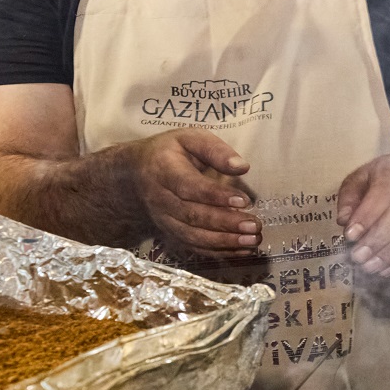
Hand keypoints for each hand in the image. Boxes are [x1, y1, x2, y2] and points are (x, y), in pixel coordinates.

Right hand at [128, 129, 256, 253]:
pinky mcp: (170, 232)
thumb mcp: (189, 138)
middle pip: (193, 215)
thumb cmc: (170, 152)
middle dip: (226, 223)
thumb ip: (215, 150)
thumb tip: (242, 167)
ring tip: (253, 240)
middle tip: (254, 226)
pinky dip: (217, 251)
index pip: (190, 186)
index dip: (217, 196)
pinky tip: (241, 250)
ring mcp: (163, 219)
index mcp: (164, 170)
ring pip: (192, 235)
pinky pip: (192, 246)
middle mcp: (160, 198)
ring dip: (224, 241)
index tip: (244, 201)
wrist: (135, 173)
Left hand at [335, 154, 389, 274]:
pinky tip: (386, 271)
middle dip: (378, 240)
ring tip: (369, 268)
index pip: (383, 194)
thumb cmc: (385, 180)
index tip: (350, 236)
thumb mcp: (361, 178)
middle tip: (357, 257)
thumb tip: (344, 221)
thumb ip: (349, 197)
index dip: (367, 216)